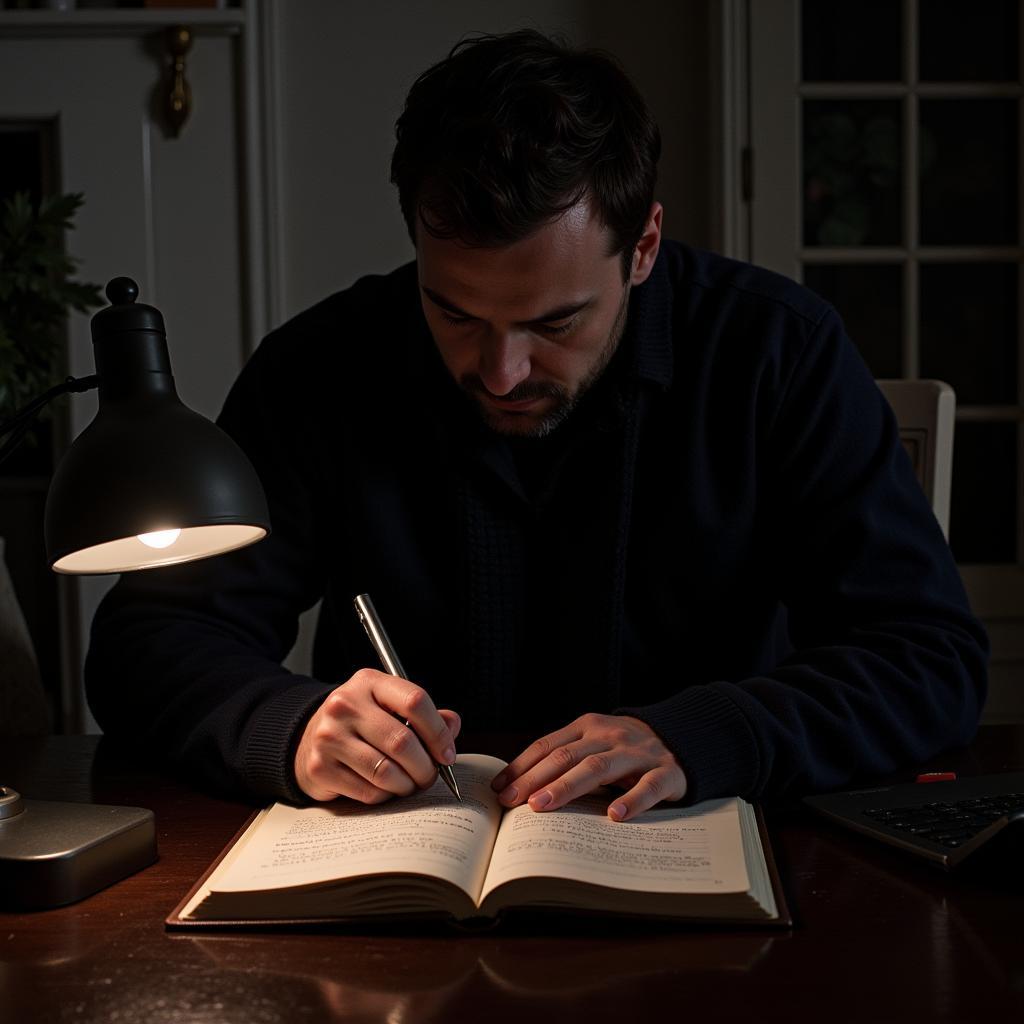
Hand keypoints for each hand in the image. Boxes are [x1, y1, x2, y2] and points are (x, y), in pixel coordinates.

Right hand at [295, 668, 460, 802]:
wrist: (309, 739)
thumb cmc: (360, 723)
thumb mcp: (389, 707)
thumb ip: (424, 714)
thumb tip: (452, 725)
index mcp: (369, 682)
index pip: (415, 701)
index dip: (438, 732)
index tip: (447, 753)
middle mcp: (345, 705)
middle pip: (402, 741)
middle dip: (426, 767)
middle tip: (431, 776)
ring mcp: (329, 737)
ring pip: (386, 772)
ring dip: (407, 785)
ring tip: (410, 784)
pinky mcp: (320, 768)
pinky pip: (368, 792)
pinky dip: (385, 796)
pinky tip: (385, 789)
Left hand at [491, 714, 686, 821]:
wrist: (682, 737)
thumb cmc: (625, 749)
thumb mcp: (595, 744)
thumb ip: (564, 759)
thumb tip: (517, 788)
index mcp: (588, 726)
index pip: (548, 745)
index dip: (522, 766)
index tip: (499, 788)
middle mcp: (610, 736)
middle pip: (567, 756)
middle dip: (535, 778)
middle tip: (512, 801)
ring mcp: (638, 753)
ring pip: (599, 767)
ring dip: (567, 787)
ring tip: (542, 805)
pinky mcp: (667, 772)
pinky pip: (648, 787)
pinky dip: (632, 800)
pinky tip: (615, 816)